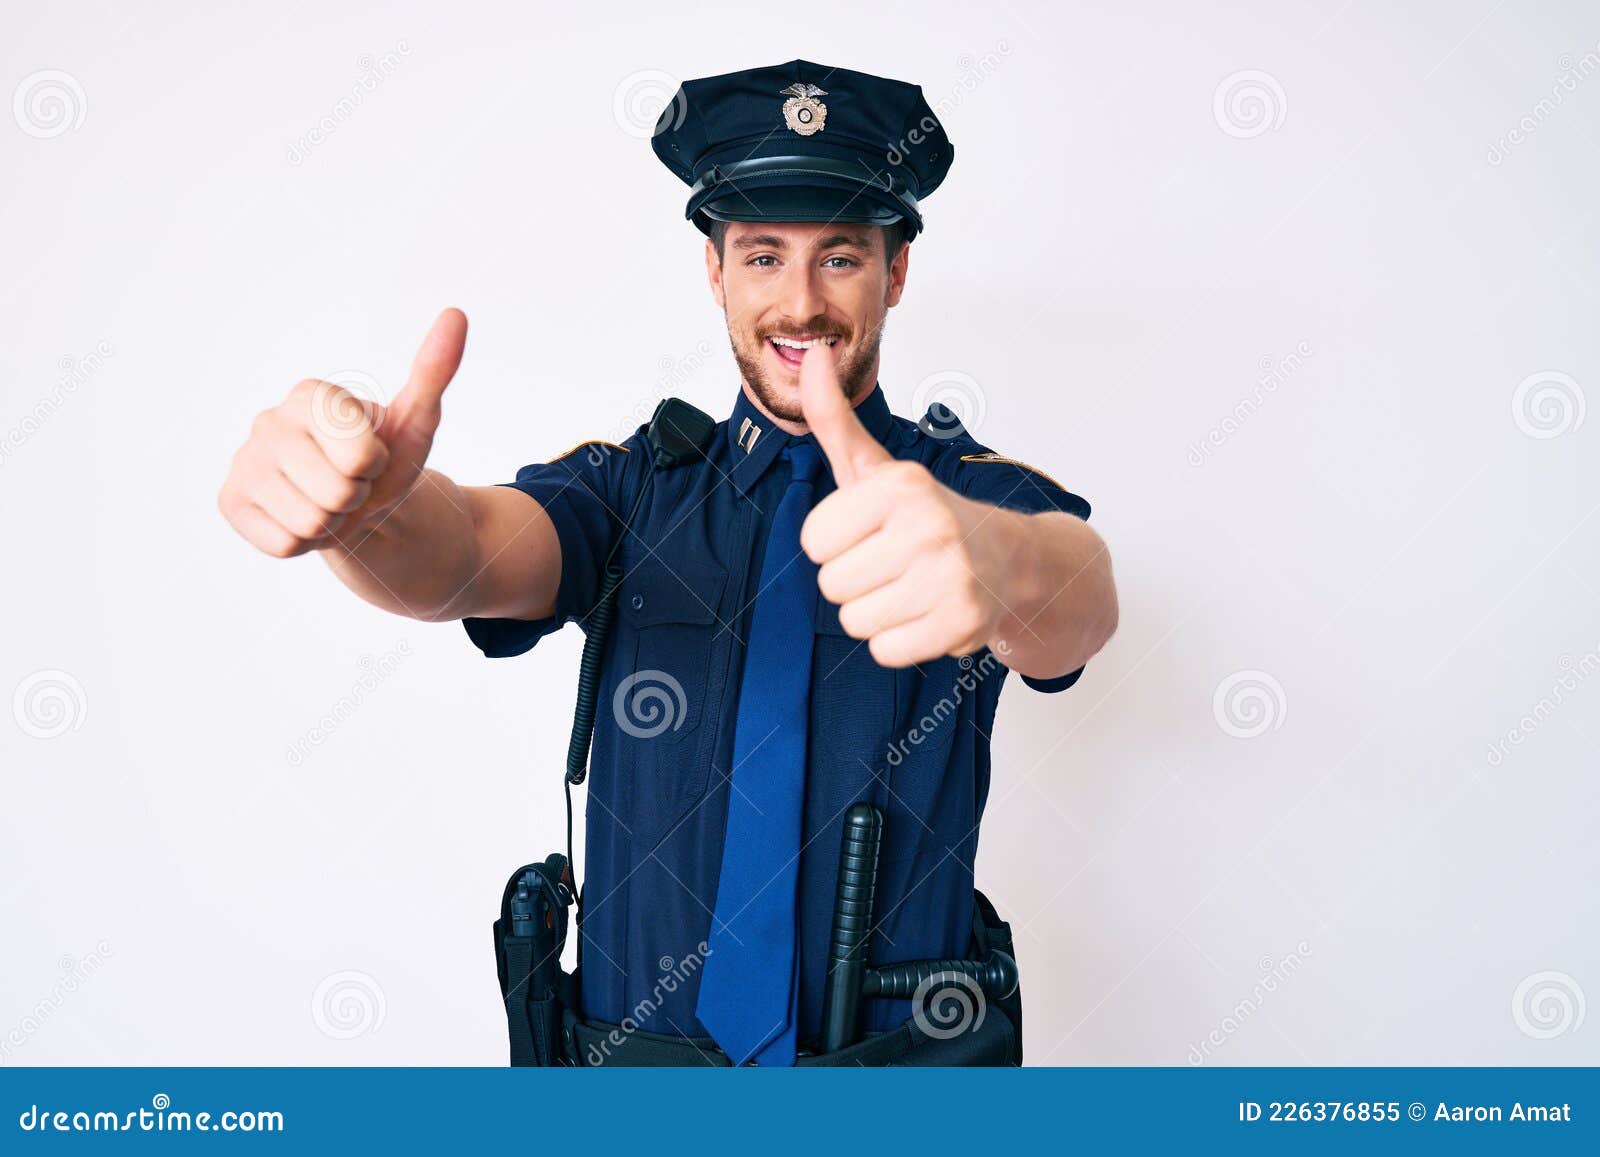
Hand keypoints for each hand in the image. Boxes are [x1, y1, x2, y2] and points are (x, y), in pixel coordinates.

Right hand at [218, 308, 466, 557]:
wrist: (356, 506)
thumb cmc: (384, 460)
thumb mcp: (416, 421)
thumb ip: (434, 371)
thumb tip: (456, 314)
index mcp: (310, 394)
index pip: (360, 455)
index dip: (374, 465)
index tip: (368, 455)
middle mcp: (268, 420)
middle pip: (336, 493)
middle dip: (354, 496)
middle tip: (348, 483)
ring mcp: (243, 461)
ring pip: (312, 522)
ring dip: (332, 522)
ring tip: (327, 500)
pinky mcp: (230, 501)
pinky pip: (286, 543)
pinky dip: (305, 542)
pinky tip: (301, 516)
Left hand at [797, 344, 1018, 667]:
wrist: (1011, 561)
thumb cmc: (927, 517)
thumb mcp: (877, 467)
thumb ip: (833, 418)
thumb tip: (808, 356)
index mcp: (901, 486)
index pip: (813, 540)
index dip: (835, 542)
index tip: (871, 532)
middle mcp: (928, 526)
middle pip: (831, 585)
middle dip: (855, 581)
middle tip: (894, 564)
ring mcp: (949, 577)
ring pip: (855, 622)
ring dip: (876, 613)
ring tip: (909, 589)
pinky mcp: (961, 624)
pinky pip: (885, 651)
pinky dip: (900, 641)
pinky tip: (926, 614)